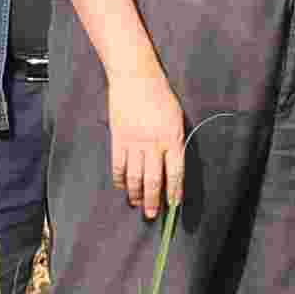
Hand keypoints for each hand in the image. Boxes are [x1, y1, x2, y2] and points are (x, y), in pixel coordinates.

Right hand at [107, 69, 188, 219]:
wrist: (136, 78)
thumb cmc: (161, 96)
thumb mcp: (176, 118)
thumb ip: (176, 142)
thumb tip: (174, 167)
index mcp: (173, 138)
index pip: (176, 173)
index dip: (174, 191)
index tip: (174, 206)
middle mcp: (154, 144)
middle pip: (154, 179)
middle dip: (154, 200)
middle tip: (153, 215)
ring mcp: (134, 142)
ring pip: (134, 176)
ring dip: (136, 194)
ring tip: (138, 205)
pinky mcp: (118, 138)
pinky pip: (118, 165)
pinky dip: (119, 180)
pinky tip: (122, 188)